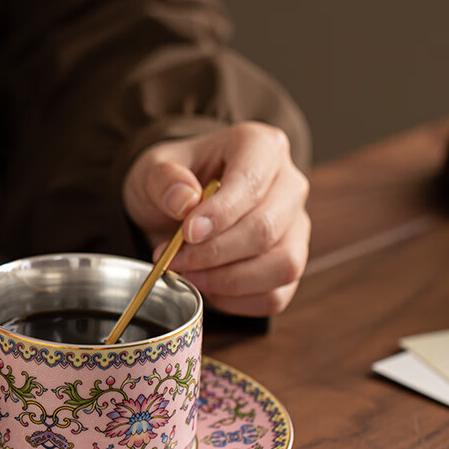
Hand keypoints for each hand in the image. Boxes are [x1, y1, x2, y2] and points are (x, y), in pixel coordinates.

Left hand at [122, 122, 309, 315]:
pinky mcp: (289, 264)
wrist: (181, 209)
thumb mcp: (152, 170)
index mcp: (261, 147)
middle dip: (215, 254)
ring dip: (228, 281)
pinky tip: (207, 288)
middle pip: (266, 229)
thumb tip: (184, 201)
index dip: (220, 215)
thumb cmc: (173, 184)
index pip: (251, 183)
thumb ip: (163, 180)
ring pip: (282, 265)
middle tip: (174, 260)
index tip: (186, 233)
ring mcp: (296, 227)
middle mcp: (289, 185)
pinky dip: (237, 301)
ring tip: (188, 276)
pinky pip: (276, 294)